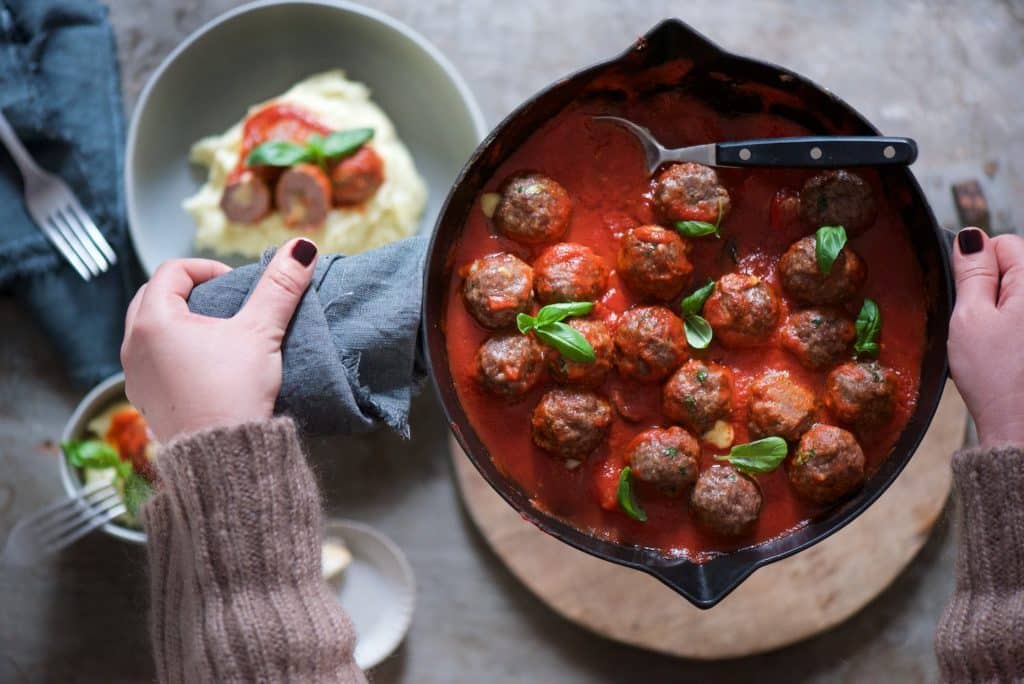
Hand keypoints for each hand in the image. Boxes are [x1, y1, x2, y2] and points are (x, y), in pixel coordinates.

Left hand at [121, 238, 318, 441]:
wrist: (222, 458)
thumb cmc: (235, 393)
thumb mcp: (261, 333)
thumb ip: (280, 287)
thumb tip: (303, 247)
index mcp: (154, 321)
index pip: (173, 271)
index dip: (208, 268)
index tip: (237, 283)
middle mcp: (134, 345)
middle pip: (155, 296)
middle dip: (190, 292)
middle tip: (225, 302)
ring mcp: (135, 375)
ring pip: (150, 330)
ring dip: (179, 322)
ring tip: (216, 333)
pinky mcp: (146, 400)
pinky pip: (153, 361)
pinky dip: (174, 352)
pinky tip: (205, 366)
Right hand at [948, 228, 1023, 447]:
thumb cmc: (997, 377)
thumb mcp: (969, 319)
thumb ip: (970, 272)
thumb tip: (970, 236)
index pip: (1003, 243)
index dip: (977, 266)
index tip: (968, 298)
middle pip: (1015, 269)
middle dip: (992, 290)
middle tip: (978, 326)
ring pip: (1019, 298)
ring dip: (1003, 313)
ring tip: (993, 345)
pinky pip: (1022, 322)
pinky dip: (1014, 332)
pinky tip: (1006, 356)